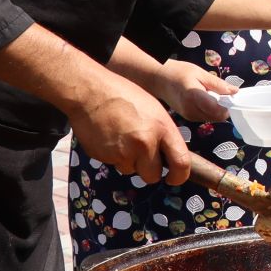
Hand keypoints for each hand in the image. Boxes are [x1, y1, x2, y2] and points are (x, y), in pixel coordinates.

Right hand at [70, 72, 190, 185]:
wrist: (89, 92)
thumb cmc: (123, 95)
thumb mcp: (153, 109)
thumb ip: (163, 134)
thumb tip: (169, 155)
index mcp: (162, 127)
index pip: (181, 163)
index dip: (179, 176)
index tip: (174, 178)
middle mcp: (145, 143)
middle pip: (153, 176)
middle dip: (149, 171)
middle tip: (143, 156)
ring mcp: (124, 152)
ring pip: (132, 170)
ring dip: (129, 161)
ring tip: (122, 138)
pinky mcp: (105, 157)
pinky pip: (115, 165)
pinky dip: (114, 157)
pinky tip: (110, 138)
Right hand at [157, 59, 240, 122]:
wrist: (158, 80)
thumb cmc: (178, 73)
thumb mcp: (200, 73)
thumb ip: (218, 84)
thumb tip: (235, 92)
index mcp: (195, 98)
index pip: (218, 110)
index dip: (228, 105)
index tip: (231, 96)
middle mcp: (192, 111)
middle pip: (217, 117)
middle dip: (223, 107)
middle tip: (220, 93)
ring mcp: (189, 116)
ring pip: (212, 118)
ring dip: (216, 109)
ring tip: (209, 95)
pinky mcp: (188, 118)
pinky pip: (205, 117)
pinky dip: (209, 111)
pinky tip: (204, 100)